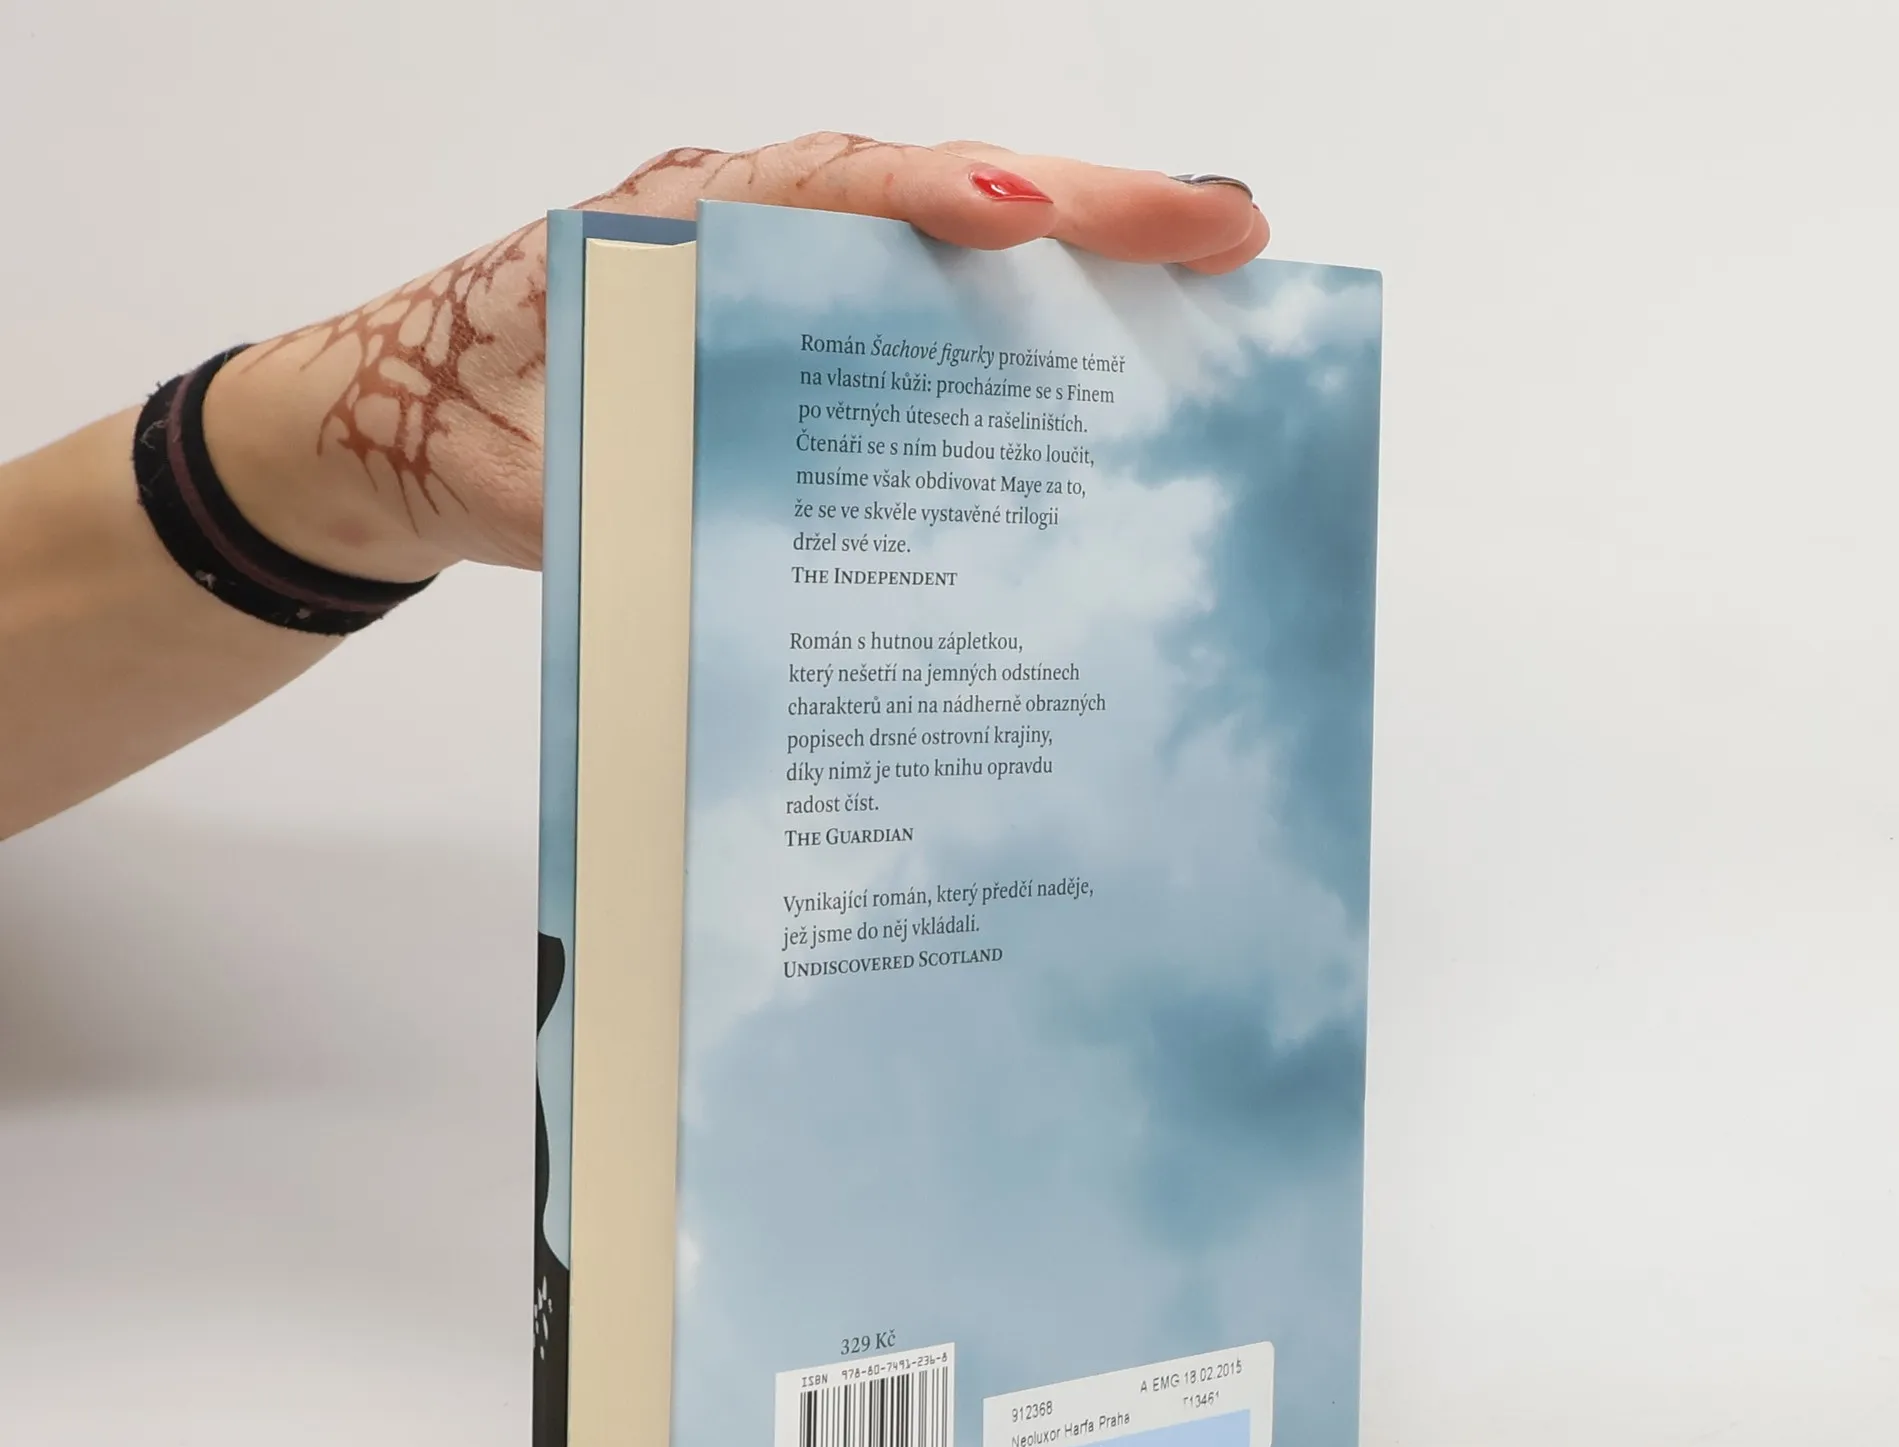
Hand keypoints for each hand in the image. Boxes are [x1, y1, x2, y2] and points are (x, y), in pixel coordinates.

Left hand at [204, 134, 1268, 583]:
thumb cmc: (454, 422)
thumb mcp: (536, 467)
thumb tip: (750, 533)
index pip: (842, 191)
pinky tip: (1084, 401)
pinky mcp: (795, 358)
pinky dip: (1007, 355)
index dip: (949, 203)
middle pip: (940, 204)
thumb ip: (630, 488)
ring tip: (1205, 296)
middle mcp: (755, 236)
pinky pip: (916, 342)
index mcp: (688, 228)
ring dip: (1074, 280)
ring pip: (948, 267)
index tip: (1043, 219)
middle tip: (1231, 233)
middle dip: (1089, 215)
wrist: (397, 434)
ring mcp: (784, 291)